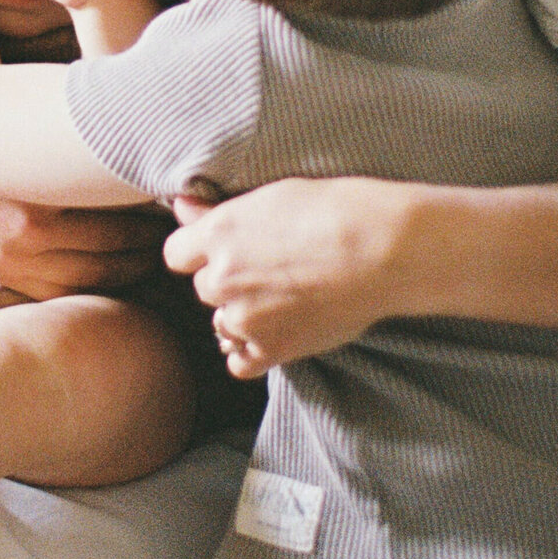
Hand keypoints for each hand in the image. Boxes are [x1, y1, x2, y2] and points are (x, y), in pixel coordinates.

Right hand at [0, 98, 166, 296]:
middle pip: (113, 253)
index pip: (116, 219)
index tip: (177, 196)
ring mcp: (15, 265)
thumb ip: (73, 148)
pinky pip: (66, 289)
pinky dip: (98, 280)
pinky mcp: (7, 275)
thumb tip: (136, 143)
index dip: (153, 212)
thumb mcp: (24, 136)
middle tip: (179, 223)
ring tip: (156, 245)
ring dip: (132, 266)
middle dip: (151, 241)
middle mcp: (26, 242)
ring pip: (96, 277)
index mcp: (35, 205)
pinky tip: (120, 265)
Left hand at [166, 176, 418, 373]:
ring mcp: (246, 318)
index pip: (176, 254)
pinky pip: (240, 362)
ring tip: (281, 300)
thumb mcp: (271, 196)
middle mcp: (223, 278)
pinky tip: (275, 334)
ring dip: (242, 316)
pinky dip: (253, 352)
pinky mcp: (273, 349)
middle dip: (228, 282)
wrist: (381, 250)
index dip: (198, 252)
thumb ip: (219, 211)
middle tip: (268, 272)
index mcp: (218, 234)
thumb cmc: (334, 209)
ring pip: (222, 324)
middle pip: (204, 288)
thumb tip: (181, 206)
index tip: (223, 250)